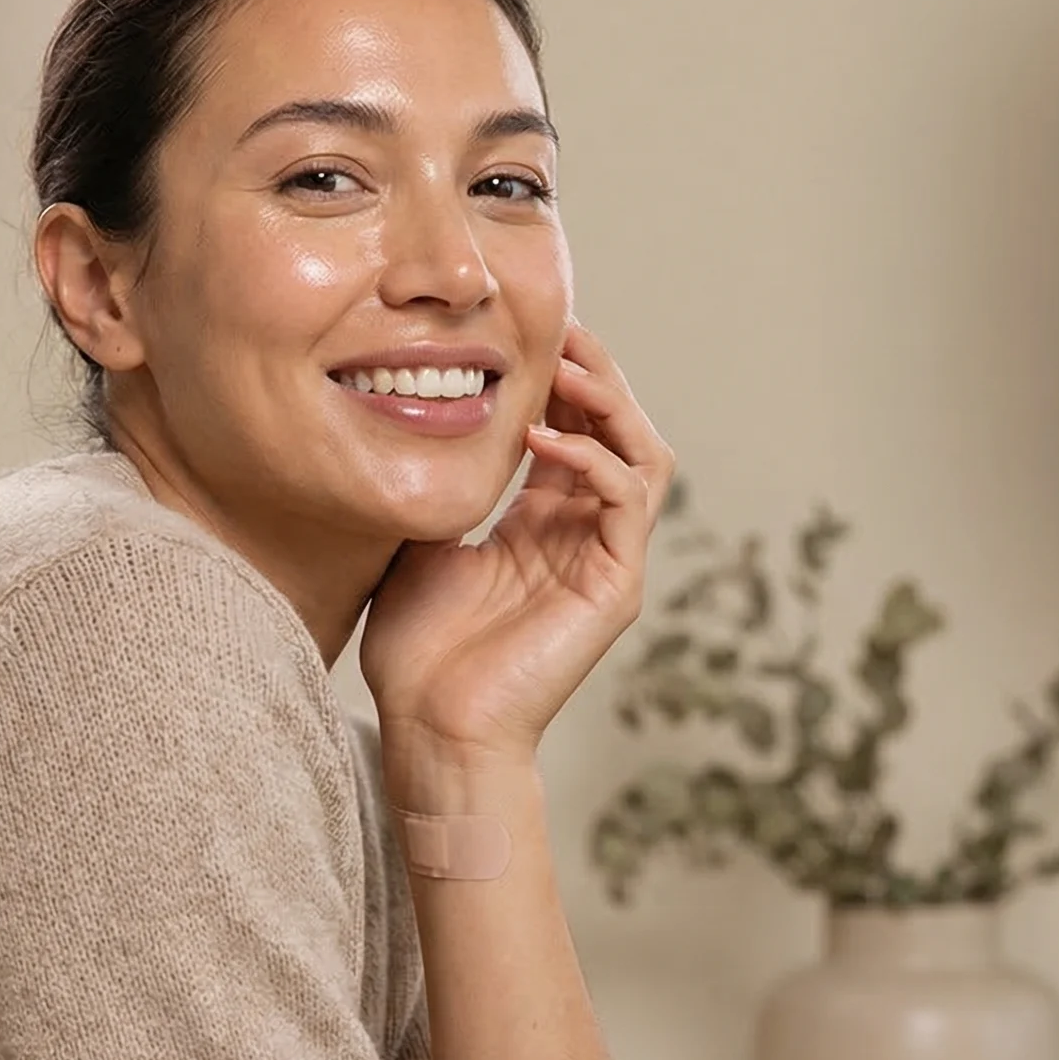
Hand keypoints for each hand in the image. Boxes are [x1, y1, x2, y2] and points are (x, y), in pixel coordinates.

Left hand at [360, 323, 674, 759]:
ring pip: (644, 454)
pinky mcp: (615, 588)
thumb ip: (441, 484)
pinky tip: (544, 440)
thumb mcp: (421, 540)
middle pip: (619, 428)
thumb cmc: (419, 652)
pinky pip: (628, 502)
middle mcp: (584, 534)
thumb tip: (414, 413)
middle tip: (555, 329)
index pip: (573, 426)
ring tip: (562, 369)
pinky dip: (594, 460)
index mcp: (543, 522)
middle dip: (593, 373)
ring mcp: (607, 560)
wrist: (433, 730)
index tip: (519, 329)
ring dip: (608, 403)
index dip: (557, 375)